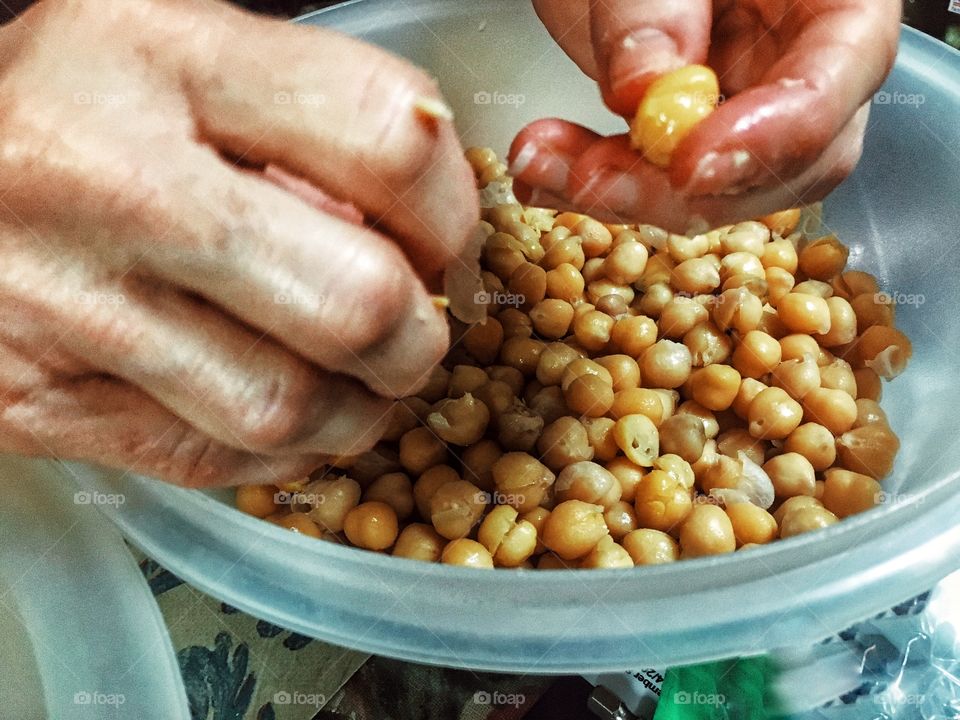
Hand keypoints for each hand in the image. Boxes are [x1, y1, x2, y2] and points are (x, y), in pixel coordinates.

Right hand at [0, 0, 476, 486]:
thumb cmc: (86, 113)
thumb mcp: (195, 58)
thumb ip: (320, 122)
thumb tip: (429, 243)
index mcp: (167, 58)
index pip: (389, 143)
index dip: (451, 214)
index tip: (441, 247)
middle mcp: (105, 176)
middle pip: (354, 300)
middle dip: (416, 339)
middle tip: (410, 333)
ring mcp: (61, 302)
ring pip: (287, 405)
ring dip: (358, 412)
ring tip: (356, 381)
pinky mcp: (36, 400)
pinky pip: (215, 460)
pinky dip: (280, 450)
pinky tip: (280, 409)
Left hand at [509, 0, 899, 231]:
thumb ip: (651, 3)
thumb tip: (644, 90)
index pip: (838, 80)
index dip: (771, 136)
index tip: (690, 166)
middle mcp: (802, 64)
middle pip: (782, 163)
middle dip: (680, 189)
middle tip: (593, 178)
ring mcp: (747, 106)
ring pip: (712, 191)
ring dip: (620, 193)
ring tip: (539, 162)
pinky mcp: (690, 133)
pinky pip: (654, 181)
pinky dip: (593, 183)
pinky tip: (541, 171)